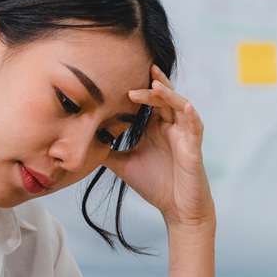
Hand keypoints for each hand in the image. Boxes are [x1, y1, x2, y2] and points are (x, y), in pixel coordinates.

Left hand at [110, 65, 214, 231]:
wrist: (176, 209)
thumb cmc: (155, 184)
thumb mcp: (123, 164)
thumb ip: (107, 151)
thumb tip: (81, 142)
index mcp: (156, 126)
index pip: (148, 99)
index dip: (138, 86)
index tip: (120, 74)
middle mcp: (171, 126)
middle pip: (164, 97)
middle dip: (153, 83)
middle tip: (141, 67)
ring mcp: (184, 135)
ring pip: (179, 106)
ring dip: (169, 94)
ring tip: (155, 85)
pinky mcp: (194, 148)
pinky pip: (195, 127)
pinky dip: (192, 115)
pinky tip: (186, 106)